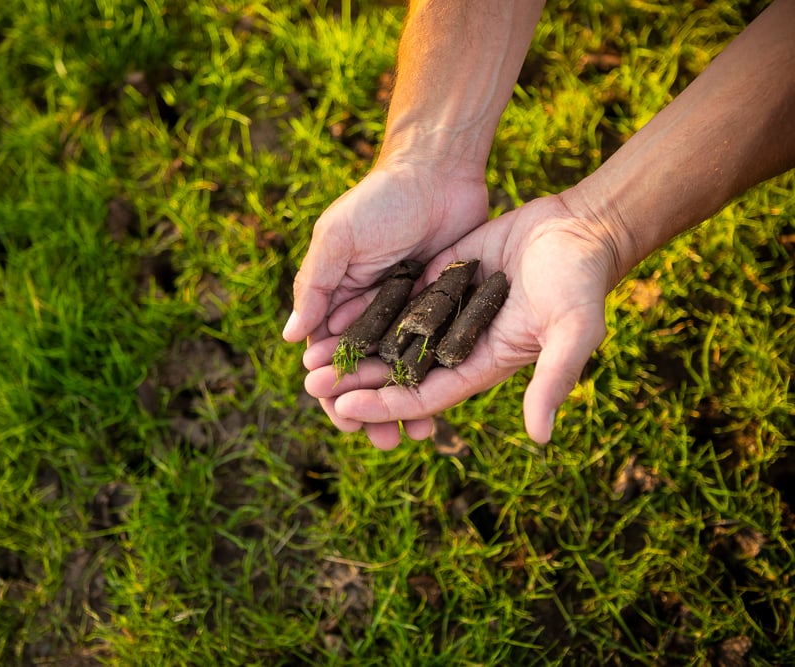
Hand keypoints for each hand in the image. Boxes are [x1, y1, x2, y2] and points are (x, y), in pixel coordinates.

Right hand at [283, 158, 488, 443]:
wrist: (438, 169)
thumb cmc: (380, 200)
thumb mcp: (338, 238)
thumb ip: (315, 286)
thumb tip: (289, 340)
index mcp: (337, 299)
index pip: (329, 357)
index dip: (333, 392)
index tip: (343, 420)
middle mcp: (371, 312)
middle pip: (366, 373)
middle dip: (370, 408)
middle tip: (382, 442)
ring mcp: (409, 313)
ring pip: (402, 370)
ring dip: (404, 403)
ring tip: (416, 435)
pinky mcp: (443, 308)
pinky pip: (437, 352)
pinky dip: (436, 379)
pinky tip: (446, 404)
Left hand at [303, 194, 620, 446]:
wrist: (582, 228)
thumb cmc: (581, 282)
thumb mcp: (573, 332)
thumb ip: (553, 380)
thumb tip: (541, 437)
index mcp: (483, 365)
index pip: (424, 394)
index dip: (384, 403)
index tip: (342, 406)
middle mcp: (459, 343)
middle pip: (397, 371)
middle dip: (356, 380)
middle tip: (310, 384)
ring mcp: (448, 310)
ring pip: (390, 336)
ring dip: (354, 346)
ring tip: (311, 354)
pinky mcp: (442, 278)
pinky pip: (397, 298)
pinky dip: (367, 306)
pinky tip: (332, 310)